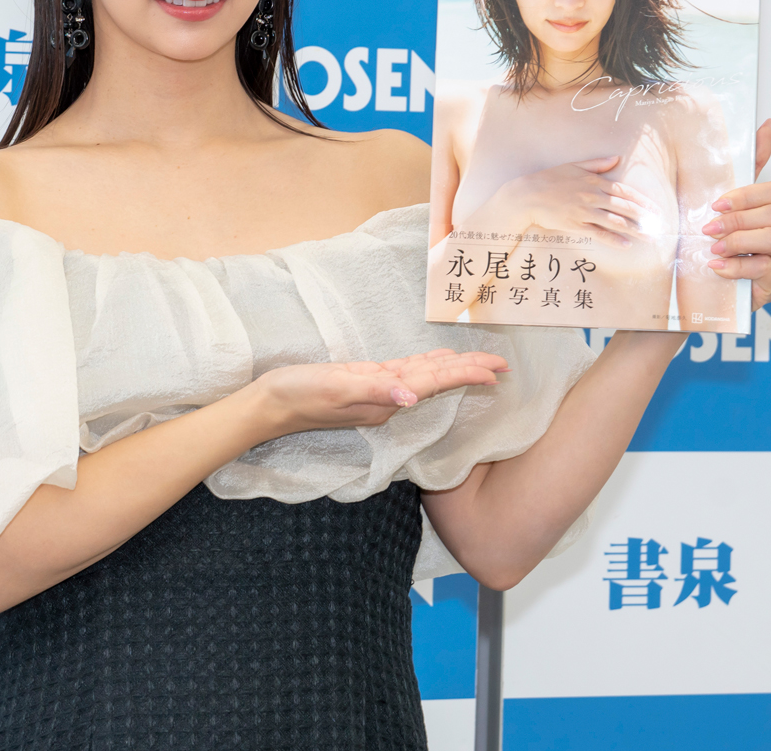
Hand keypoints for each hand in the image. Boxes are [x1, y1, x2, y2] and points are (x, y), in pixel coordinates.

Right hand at [252, 349, 508, 436]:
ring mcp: (375, 392)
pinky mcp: (362, 383)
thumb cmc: (298, 394)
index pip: (433, 383)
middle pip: (436, 381)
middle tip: (502, 365)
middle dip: (469, 372)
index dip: (465, 375)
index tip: (495, 372)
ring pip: (424, 377)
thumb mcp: (335, 389)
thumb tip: (412, 397)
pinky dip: (426, 368)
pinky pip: (405, 375)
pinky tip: (433, 364)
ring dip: (452, 370)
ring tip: (479, 364)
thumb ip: (374, 391)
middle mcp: (386, 398)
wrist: (268, 406)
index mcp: (384, 398)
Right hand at [501, 156, 656, 246]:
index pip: (624, 191)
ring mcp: (584, 211)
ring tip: (649, 237)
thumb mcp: (573, 166)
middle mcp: (592, 196)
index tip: (655, 209)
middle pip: (624, 207)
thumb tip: (616, 158)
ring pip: (615, 221)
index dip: (642, 201)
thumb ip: (596, 164)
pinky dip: (613, 239)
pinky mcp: (575, 225)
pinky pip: (598, 233)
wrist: (527, 195)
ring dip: (634, 230)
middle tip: (658, 225)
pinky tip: (625, 245)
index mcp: (593, 181)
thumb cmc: (548, 179)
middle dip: (644, 217)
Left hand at [702, 119, 770, 308]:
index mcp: (767, 213)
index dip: (748, 194)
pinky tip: (716, 267)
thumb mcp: (718, 203)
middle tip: (708, 228)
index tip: (716, 203)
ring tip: (712, 248)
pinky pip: (766, 271)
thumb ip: (742, 168)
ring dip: (739, 242)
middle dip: (740, 219)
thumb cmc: (711, 241)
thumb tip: (766, 126)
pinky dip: (738, 267)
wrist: (699, 286)